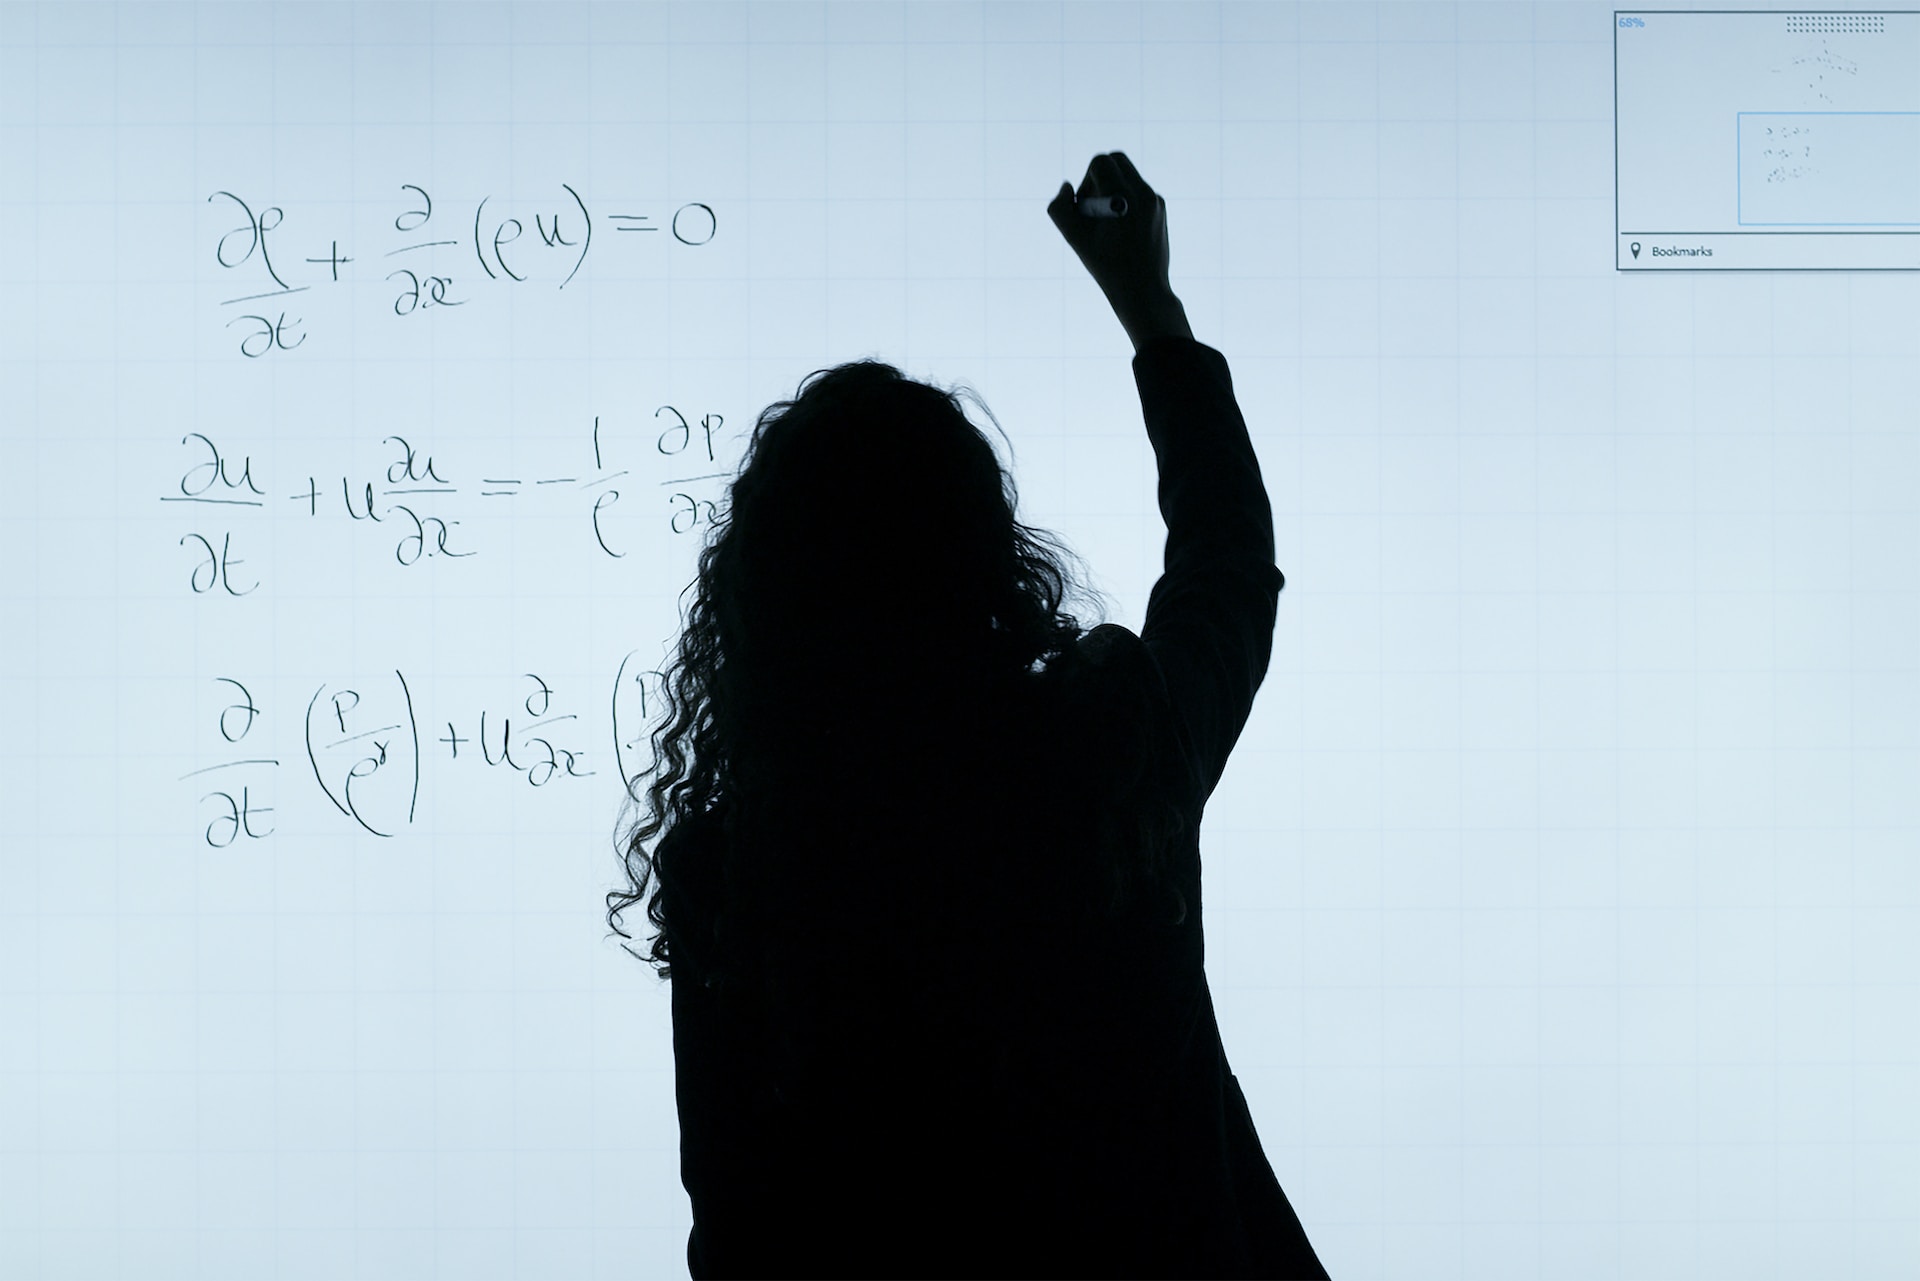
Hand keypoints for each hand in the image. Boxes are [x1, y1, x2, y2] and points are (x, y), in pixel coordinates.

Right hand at [1048, 152, 1181, 338]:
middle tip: (1094, 207)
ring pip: (1128, 174)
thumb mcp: (1074, 239)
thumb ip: (1060, 209)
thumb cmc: (1106, 267)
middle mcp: (1143, 192)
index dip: (1086, 181)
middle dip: (1100, 176)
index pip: (1100, 162)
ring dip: (1112, 188)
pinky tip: (1121, 229)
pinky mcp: (1160, 209)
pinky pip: (1138, 190)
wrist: (1143, 290)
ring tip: (1107, 221)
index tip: (1086, 206)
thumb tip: (1067, 187)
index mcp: (1123, 196)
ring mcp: (1155, 200)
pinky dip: (1125, 199)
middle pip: (1116, 159)